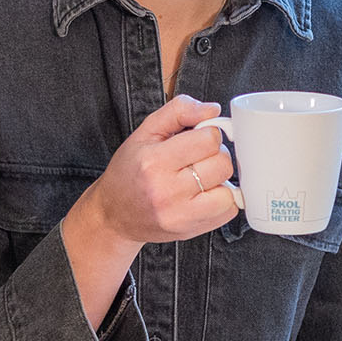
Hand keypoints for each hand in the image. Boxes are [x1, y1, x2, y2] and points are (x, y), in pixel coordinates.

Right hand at [60, 96, 237, 324]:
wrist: (113, 214)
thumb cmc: (129, 171)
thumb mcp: (145, 132)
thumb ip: (178, 112)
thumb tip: (213, 109)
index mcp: (154, 161)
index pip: (208, 139)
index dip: (208, 133)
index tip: (199, 138)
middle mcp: (167, 191)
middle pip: (222, 164)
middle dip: (216, 155)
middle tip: (200, 157)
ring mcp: (179, 215)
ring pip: (228, 191)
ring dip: (220, 180)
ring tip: (202, 177)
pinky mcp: (189, 231)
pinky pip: (228, 212)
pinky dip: (223, 200)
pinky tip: (204, 194)